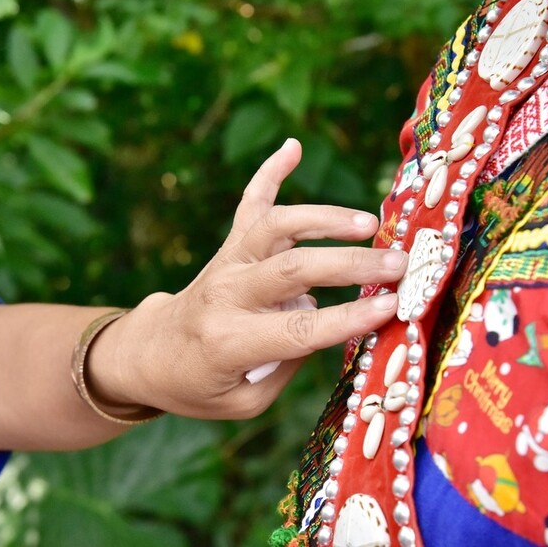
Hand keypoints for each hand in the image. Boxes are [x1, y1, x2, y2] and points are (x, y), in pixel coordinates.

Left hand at [92, 138, 406, 419]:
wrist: (149, 352)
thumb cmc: (198, 385)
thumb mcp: (242, 399)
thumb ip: (287, 364)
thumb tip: (334, 326)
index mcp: (229, 341)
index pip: (299, 329)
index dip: (349, 318)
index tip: (393, 306)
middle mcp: (227, 294)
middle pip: (292, 269)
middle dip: (350, 265)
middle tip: (398, 264)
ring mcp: (227, 264)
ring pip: (275, 227)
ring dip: (323, 219)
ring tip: (368, 223)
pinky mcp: (228, 247)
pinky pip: (250, 203)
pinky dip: (270, 172)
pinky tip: (293, 147)